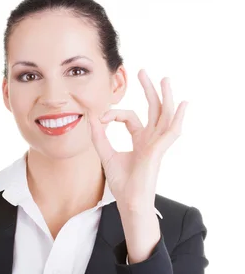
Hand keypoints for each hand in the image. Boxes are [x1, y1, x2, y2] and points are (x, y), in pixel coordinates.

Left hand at [87, 69, 187, 210]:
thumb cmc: (122, 183)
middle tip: (142, 71)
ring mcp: (157, 144)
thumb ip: (99, 137)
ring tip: (164, 79)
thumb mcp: (106, 154)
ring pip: (165, 115)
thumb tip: (91, 118)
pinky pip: (172, 132)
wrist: (129, 201)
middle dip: (148, 90)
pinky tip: (183, 105)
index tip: (100, 119)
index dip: (113, 114)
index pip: (129, 117)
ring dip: (165, 97)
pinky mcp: (158, 150)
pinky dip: (178, 118)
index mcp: (140, 140)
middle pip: (153, 109)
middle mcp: (151, 139)